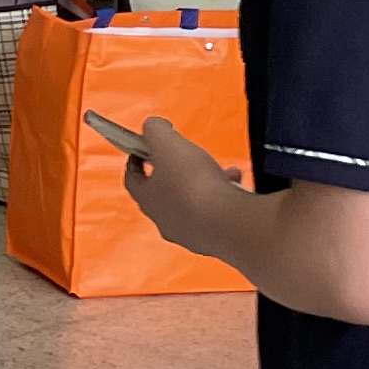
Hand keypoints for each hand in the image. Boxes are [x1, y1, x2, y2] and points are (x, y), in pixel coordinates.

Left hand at [119, 117, 250, 256]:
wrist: (229, 224)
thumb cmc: (193, 184)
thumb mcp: (166, 143)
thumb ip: (154, 130)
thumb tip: (152, 127)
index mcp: (147, 199)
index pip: (132, 178)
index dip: (136, 159)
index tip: (145, 147)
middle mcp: (165, 221)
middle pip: (164, 191)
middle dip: (176, 171)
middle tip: (187, 157)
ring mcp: (190, 234)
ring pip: (193, 203)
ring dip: (205, 184)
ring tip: (222, 171)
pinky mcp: (215, 241)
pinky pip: (215, 215)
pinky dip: (223, 199)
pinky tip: (236, 186)